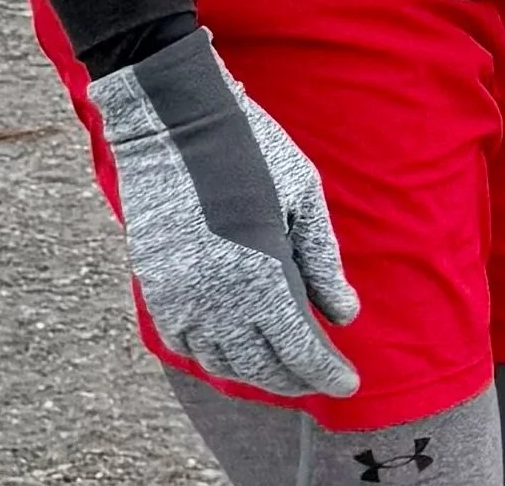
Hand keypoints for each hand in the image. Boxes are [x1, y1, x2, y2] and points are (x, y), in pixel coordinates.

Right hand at [89, 28, 359, 396]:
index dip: (327, 372)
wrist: (177, 123)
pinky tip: (233, 349)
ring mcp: (182, 299)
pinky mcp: (156, 289)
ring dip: (256, 373)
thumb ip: (323, 261)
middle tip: (321, 378)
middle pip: (263, 366)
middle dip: (298, 379)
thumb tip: (344, 314)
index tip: (348, 382)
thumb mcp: (303, 195)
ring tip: (281, 368)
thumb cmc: (252, 149)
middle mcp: (219, 300)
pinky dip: (213, 355)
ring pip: (223, 363)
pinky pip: (185, 344)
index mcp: (263, 276)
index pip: (300, 350)